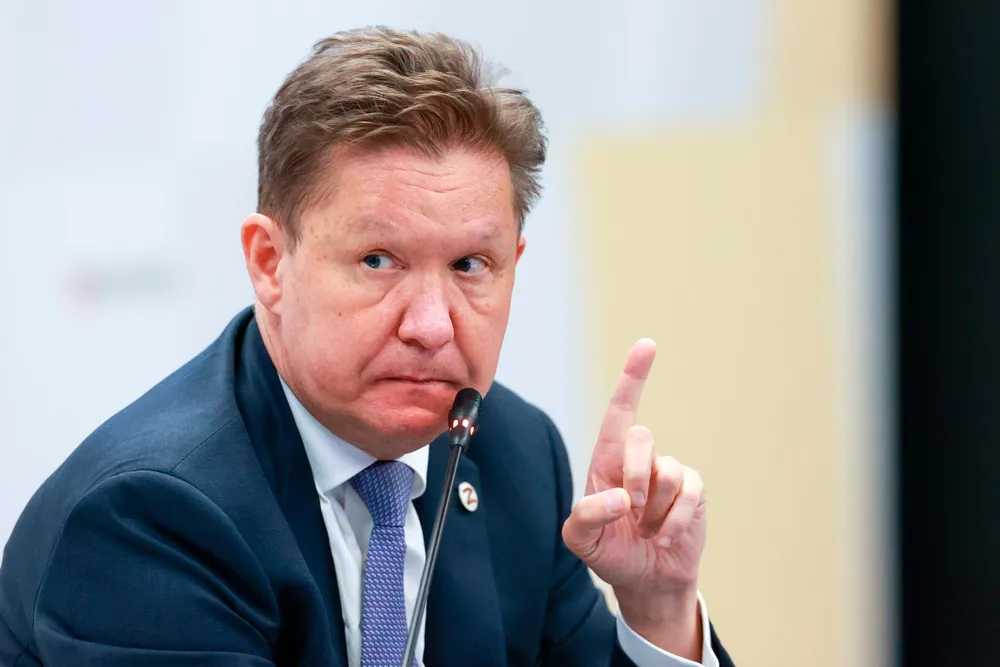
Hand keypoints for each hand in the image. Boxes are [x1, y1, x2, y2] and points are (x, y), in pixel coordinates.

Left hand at [561, 339, 706, 657]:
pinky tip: (665, 535)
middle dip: (635, 476)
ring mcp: (668, 473)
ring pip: (667, 471)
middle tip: (631, 511)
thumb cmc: (610, 553)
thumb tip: (620, 497)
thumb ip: (585, 516)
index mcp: (607, 461)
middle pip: (641, 438)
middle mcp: (638, 460)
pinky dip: (674, 519)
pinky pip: (689, 492)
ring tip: (647, 530)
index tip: (648, 345)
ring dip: (655, 509)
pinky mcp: (693, 490)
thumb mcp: (581, 541)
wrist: (646, 582)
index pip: (620, 412)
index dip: (634, 377)